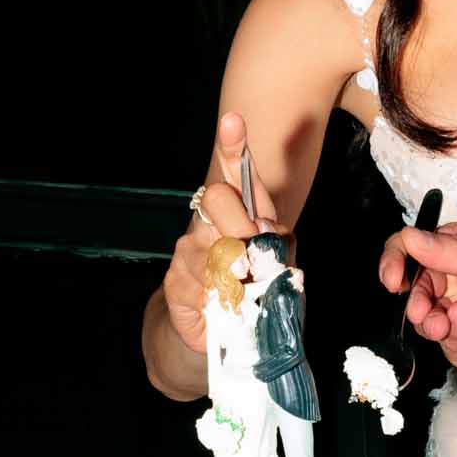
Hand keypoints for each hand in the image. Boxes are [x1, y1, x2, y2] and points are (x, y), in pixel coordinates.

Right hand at [163, 113, 283, 356]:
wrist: (222, 336)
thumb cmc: (257, 296)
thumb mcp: (281, 268)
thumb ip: (279, 244)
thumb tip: (264, 230)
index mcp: (241, 215)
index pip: (234, 172)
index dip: (232, 146)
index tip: (233, 121)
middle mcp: (210, 224)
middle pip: (217, 198)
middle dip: (240, 223)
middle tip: (253, 255)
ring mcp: (189, 251)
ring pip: (213, 247)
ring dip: (236, 275)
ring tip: (244, 295)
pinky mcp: (175, 281)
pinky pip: (200, 282)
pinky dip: (220, 300)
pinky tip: (223, 308)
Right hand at [379, 221, 456, 396]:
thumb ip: (456, 254)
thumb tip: (410, 239)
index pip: (423, 244)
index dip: (402, 255)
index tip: (394, 274)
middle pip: (417, 280)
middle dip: (410, 289)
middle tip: (417, 301)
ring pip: (423, 311)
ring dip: (421, 313)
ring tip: (437, 318)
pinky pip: (441, 340)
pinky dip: (440, 332)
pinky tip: (455, 327)